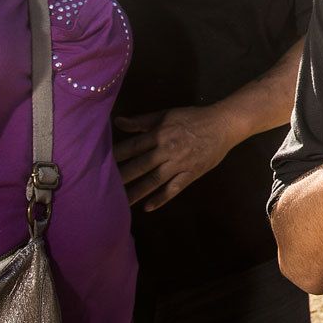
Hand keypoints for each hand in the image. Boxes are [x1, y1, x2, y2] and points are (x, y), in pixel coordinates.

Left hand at [113, 106, 242, 209]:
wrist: (223, 124)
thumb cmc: (193, 118)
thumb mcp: (166, 114)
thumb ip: (142, 121)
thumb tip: (118, 122)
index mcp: (159, 134)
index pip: (132, 147)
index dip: (115, 156)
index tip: (98, 165)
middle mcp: (166, 150)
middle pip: (140, 166)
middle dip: (121, 177)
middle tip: (101, 190)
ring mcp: (179, 164)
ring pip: (154, 180)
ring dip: (136, 192)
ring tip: (119, 204)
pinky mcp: (191, 174)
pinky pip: (174, 188)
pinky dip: (161, 198)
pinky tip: (148, 208)